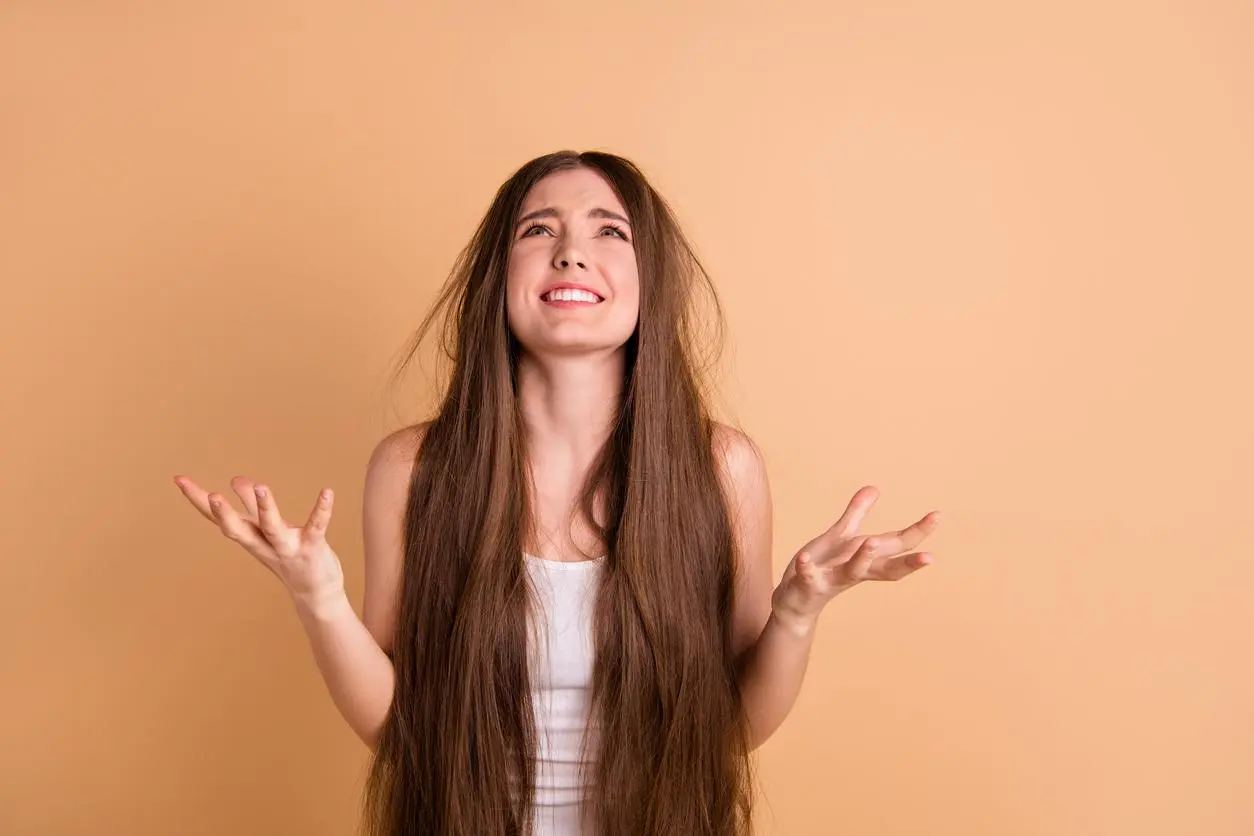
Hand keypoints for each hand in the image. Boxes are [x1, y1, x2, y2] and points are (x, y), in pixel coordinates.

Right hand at [174, 474, 345, 612]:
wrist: (315, 594)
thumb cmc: (289, 558)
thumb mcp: (265, 532)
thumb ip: (251, 506)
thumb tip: (236, 478)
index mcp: (250, 537)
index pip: (217, 518)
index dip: (198, 499)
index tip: (179, 479)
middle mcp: (264, 544)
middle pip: (237, 530)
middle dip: (224, 514)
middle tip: (212, 496)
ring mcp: (287, 548)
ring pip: (272, 528)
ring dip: (266, 508)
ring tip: (262, 486)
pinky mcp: (312, 548)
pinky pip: (317, 527)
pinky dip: (322, 510)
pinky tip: (327, 492)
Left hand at [771, 486, 938, 633]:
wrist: (796, 602)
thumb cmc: (824, 568)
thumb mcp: (840, 539)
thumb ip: (856, 514)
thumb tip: (875, 487)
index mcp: (866, 559)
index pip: (896, 545)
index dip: (917, 532)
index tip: (937, 515)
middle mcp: (855, 571)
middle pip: (886, 567)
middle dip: (908, 562)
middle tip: (930, 557)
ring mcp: (832, 580)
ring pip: (852, 572)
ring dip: (862, 558)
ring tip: (870, 542)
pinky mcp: (808, 586)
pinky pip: (808, 577)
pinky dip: (807, 569)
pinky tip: (804, 559)